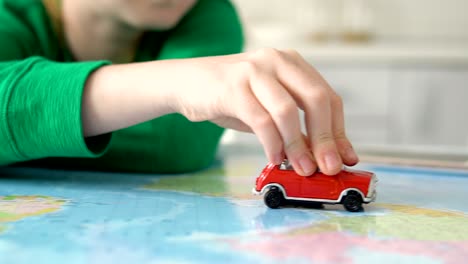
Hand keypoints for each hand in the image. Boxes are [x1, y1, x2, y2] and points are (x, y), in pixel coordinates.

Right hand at [82, 48, 358, 175]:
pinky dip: (272, 144)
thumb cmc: (234, 98)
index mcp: (293, 64)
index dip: (339, 131)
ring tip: (302, 169)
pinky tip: (274, 160)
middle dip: (325, 138)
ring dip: (299, 145)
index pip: (328, 97)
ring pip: (289, 111)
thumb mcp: (271, 109)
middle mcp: (277, 61)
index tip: (343, 158)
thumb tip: (327, 156)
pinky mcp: (232, 87)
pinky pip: (261, 120)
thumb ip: (298, 127)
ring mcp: (254, 71)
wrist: (188, 83)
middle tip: (328, 167)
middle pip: (316, 99)